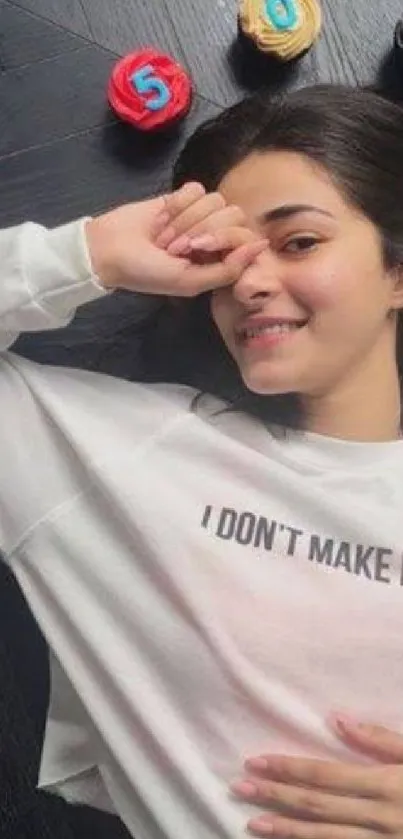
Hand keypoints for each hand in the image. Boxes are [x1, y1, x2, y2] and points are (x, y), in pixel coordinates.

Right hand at [85, 182, 266, 295]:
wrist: (109, 249)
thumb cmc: (147, 272)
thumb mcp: (188, 281)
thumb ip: (228, 269)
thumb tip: (261, 245)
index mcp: (219, 260)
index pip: (244, 237)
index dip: (221, 238)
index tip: (195, 249)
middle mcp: (214, 236)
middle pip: (232, 214)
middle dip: (201, 228)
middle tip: (175, 245)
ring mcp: (199, 215)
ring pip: (214, 200)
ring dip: (185, 218)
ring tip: (164, 235)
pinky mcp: (182, 197)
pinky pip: (195, 188)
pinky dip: (177, 203)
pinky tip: (161, 217)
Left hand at [230, 715, 402, 837]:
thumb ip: (381, 739)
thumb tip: (337, 718)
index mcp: (388, 785)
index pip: (325, 776)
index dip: (288, 768)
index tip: (255, 761)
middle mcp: (382, 820)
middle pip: (317, 808)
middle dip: (275, 796)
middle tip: (238, 787)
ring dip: (287, 831)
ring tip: (253, 823)